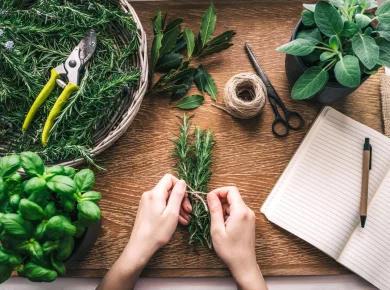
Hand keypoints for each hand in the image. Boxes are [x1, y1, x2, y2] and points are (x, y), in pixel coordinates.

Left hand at [96, 174, 190, 289]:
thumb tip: (182, 182)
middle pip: (169, 189)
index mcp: (155, 194)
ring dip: (177, 207)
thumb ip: (177, 195)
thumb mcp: (171, 213)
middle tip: (189, 211)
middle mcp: (149, 195)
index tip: (186, 198)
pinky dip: (170, 211)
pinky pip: (161, 205)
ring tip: (186, 219)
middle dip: (180, 199)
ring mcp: (147, 202)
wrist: (140, 246)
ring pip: (166, 199)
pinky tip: (178, 221)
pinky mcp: (147, 209)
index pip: (169, 178)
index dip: (180, 186)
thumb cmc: (157, 232)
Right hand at [207, 187, 266, 289]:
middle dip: (220, 201)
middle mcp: (248, 212)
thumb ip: (214, 210)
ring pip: (234, 204)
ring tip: (218, 222)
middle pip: (233, 196)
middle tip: (211, 212)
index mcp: (241, 212)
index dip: (219, 191)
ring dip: (224, 208)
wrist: (243, 264)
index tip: (210, 199)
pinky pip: (237, 211)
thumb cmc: (230, 250)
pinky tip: (224, 225)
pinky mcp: (249, 221)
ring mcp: (249, 216)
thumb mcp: (217, 229)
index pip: (231, 190)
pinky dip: (228, 214)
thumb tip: (211, 195)